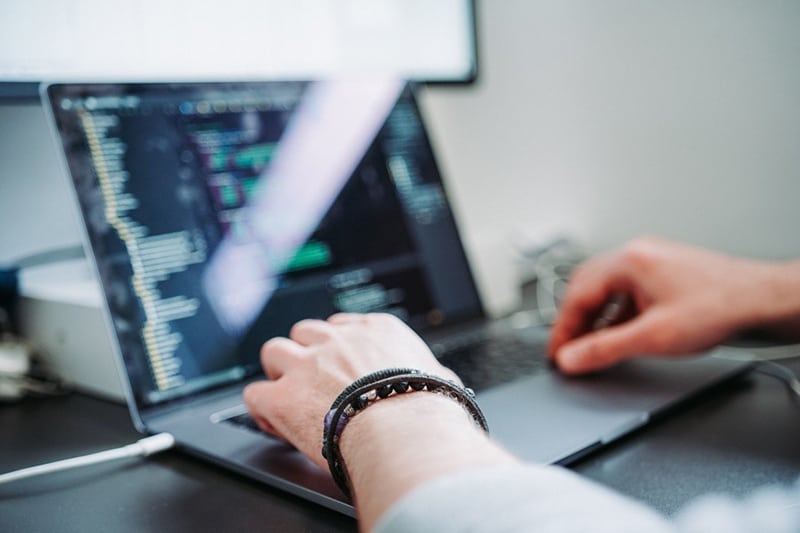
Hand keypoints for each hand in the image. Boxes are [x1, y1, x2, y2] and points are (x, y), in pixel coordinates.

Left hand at [243, 312, 459, 469]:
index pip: (343, 326)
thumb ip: (431, 373)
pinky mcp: (284, 396)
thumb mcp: (441, 378)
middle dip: (306, 354)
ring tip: (289, 395)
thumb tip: (444, 382)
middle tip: (312, 381)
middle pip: (306, 331)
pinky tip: (275, 423)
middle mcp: (337, 340)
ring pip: (273, 351)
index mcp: (376, 331)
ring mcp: (307, 365)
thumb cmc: (429, 410)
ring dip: (279, 373)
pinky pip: (255, 394)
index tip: (339, 367)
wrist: (406, 432)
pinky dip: (262, 409)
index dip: (336, 349)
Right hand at [547, 237, 772, 373]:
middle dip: (574, 321)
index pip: (577, 295)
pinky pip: (626, 291)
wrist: (763, 300)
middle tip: (567, 349)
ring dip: (595, 317)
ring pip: (606, 289)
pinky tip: (618, 333)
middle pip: (587, 287)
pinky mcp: (663, 271)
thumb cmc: (720, 308)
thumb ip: (605, 349)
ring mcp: (651, 260)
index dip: (562, 329)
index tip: (556, 353)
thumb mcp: (653, 337)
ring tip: (590, 345)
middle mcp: (637, 254)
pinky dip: (615, 313)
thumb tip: (571, 358)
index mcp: (628, 261)